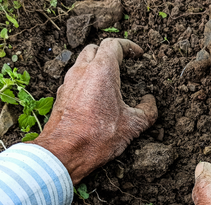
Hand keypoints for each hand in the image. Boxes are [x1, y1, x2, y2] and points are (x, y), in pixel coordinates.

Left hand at [31, 39, 157, 183]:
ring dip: (96, 66)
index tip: (137, 54)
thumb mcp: (132, 126)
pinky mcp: (60, 96)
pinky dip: (86, 80)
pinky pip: (74, 79)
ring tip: (109, 81)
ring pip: (82, 63)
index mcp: (101, 71)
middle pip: (95, 49)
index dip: (129, 47)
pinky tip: (95, 97)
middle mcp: (82, 72)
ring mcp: (68, 83)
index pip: (114, 45)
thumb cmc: (96, 138)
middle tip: (123, 64)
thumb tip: (150, 102)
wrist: (63, 154)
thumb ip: (147, 110)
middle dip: (110, 53)